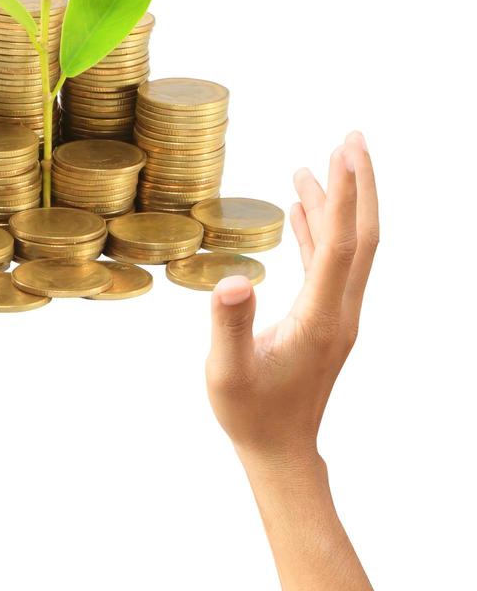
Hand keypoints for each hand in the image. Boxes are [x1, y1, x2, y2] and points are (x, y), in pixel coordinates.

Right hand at [205, 131, 377, 468]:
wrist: (280, 450)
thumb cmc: (251, 414)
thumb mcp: (227, 373)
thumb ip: (229, 325)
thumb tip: (231, 278)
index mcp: (321, 318)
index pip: (342, 246)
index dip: (343, 196)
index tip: (343, 153)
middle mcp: (339, 311)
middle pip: (362, 238)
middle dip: (359, 186)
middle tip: (352, 139)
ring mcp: (335, 314)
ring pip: (348, 248)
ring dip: (338, 204)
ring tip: (319, 163)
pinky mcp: (324, 318)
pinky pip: (328, 264)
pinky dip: (320, 231)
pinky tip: (303, 211)